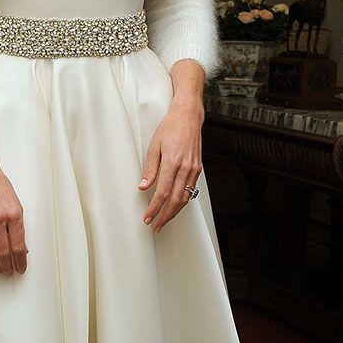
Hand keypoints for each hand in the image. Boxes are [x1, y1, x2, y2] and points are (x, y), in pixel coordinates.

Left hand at [140, 99, 203, 231]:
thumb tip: (144, 186)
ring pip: (185, 197)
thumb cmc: (171, 128)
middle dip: (165, 216)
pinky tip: (176, 205)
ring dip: (175, 211)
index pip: (163, 193)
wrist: (189, 117)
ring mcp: (194, 169)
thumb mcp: (154, 146)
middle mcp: (186, 168)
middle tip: (156, 225)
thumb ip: (150, 168)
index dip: (154, 208)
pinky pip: (191, 190)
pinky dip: (183, 201)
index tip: (148, 217)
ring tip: (165, 219)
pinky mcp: (198, 168)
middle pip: (176, 200)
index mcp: (173, 162)